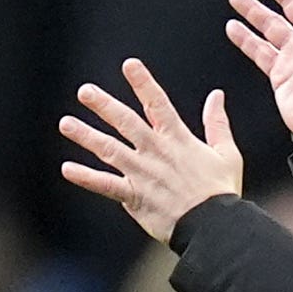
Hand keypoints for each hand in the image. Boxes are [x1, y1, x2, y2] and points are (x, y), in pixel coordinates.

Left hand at [60, 59, 243, 242]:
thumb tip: (216, 95)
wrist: (215, 227)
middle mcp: (156, 152)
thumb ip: (217, 123)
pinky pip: (106, 185)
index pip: (158, 104)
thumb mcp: (226, 153)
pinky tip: (67, 169)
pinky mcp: (134, 196)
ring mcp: (142, 173)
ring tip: (66, 124)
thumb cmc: (221, 191)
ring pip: (109, 149)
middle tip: (84, 91)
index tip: (129, 64)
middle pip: (126, 122)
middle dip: (104, 105)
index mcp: (178, 139)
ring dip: (86, 136)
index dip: (143, 83)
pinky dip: (86, 177)